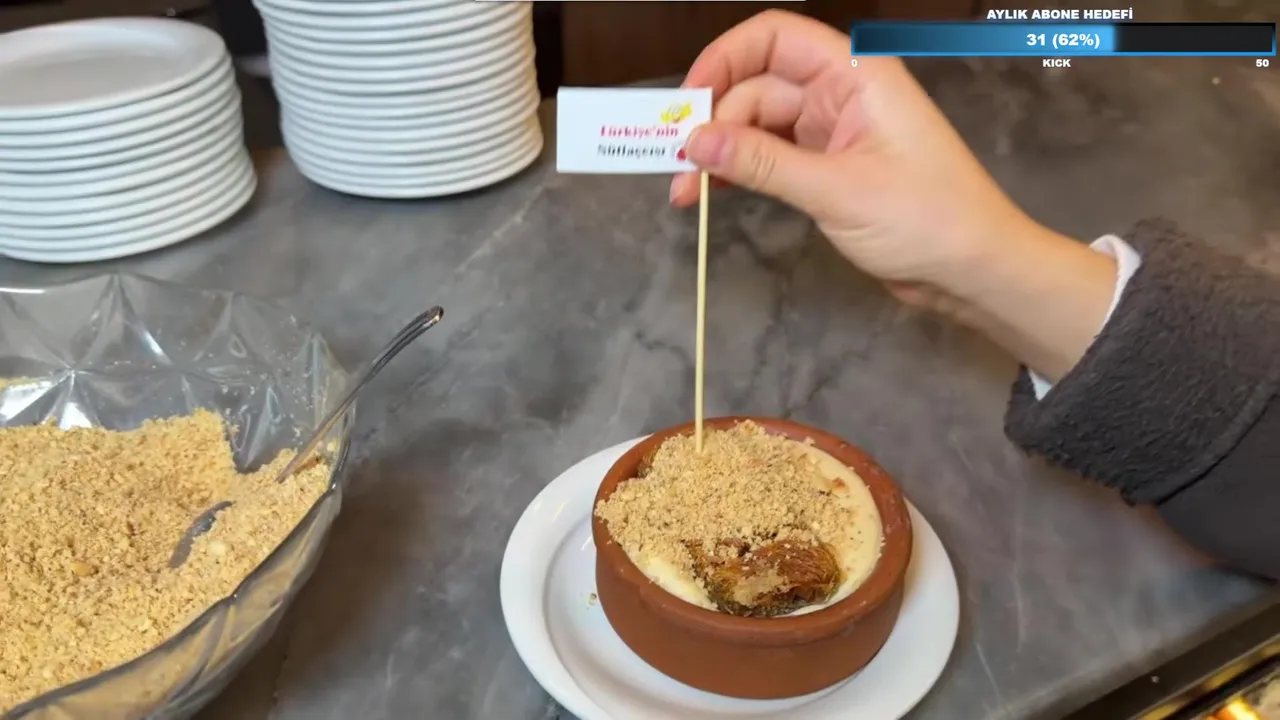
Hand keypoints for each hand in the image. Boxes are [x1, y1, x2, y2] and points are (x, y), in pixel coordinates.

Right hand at [671, 10, 1117, 380]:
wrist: (973, 269)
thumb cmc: (926, 218)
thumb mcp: (836, 189)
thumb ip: (762, 163)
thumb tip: (695, 142)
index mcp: (854, 74)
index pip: (774, 37)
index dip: (723, 60)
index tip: (688, 103)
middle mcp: (840, 93)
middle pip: (757, 87)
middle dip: (714, 122)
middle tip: (678, 165)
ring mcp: (832, 131)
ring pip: (758, 126)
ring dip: (721, 154)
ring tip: (684, 192)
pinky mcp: (827, 168)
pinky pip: (771, 157)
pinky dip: (741, 172)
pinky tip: (710, 193)